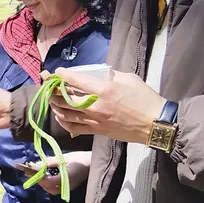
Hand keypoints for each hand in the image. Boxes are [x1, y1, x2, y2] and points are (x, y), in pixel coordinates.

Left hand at [37, 151, 90, 194]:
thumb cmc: (80, 158)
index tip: (30, 170)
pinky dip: (48, 182)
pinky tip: (45, 175)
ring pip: (52, 189)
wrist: (93, 163)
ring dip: (43, 182)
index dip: (39, 177)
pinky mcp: (68, 187)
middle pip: (50, 188)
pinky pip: (55, 188)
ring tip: (37, 173)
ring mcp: (69, 188)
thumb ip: (50, 162)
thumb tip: (35, 165)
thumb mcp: (64, 158)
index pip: (50, 181)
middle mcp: (68, 185)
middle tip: (32, 172)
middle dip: (39, 180)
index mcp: (68, 177)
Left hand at [50, 68, 164, 143]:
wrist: (155, 124)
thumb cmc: (145, 99)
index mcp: (103, 90)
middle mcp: (95, 105)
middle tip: (48, 84)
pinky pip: (73, 127)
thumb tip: (98, 74)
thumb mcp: (129, 79)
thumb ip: (110, 75)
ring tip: (52, 99)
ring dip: (55, 105)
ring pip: (65, 113)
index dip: (61, 75)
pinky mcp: (96, 131)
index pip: (74, 80)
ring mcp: (94, 120)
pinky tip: (60, 116)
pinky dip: (63, 121)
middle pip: (64, 97)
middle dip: (53, 90)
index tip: (57, 72)